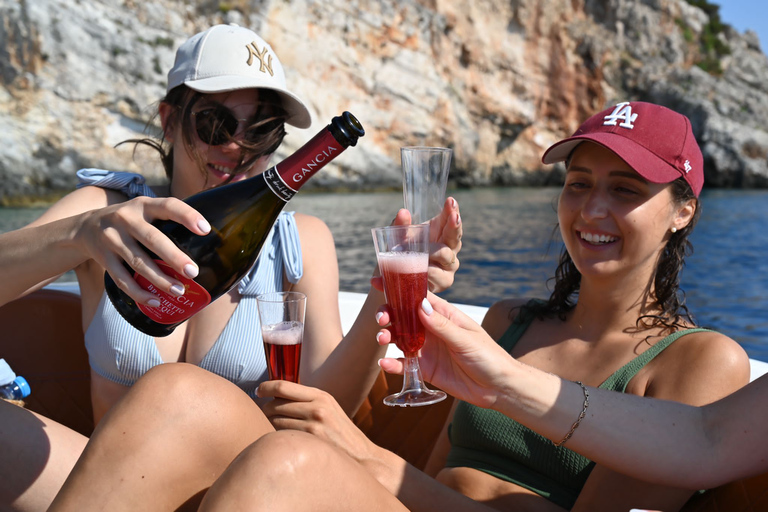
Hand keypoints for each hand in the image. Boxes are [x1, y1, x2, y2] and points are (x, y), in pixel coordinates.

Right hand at [75, 196, 209, 305]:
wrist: (84, 227)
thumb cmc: (129, 221)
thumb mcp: (144, 210)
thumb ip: (167, 219)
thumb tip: (206, 241)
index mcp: (143, 205)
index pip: (168, 206)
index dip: (187, 216)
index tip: (206, 230)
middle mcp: (126, 219)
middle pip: (152, 239)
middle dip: (174, 257)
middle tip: (193, 272)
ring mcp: (112, 239)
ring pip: (138, 262)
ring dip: (160, 280)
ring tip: (179, 291)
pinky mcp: (103, 258)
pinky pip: (122, 279)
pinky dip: (139, 293)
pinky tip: (155, 301)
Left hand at [258, 381, 378, 465]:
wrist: (361, 455)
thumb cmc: (340, 433)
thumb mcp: (329, 409)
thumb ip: (307, 400)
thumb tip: (276, 395)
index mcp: (321, 395)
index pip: (284, 386)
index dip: (266, 387)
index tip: (258, 391)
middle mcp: (317, 406)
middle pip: (275, 403)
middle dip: (265, 409)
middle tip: (264, 415)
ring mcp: (314, 424)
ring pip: (275, 420)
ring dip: (270, 424)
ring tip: (274, 429)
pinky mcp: (311, 440)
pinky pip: (282, 435)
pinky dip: (277, 436)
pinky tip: (282, 441)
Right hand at [376, 293, 512, 408]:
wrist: (498, 388)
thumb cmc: (489, 357)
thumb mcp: (466, 339)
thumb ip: (442, 325)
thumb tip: (420, 305)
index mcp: (444, 315)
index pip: (417, 296)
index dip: (398, 288)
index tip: (379, 281)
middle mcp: (432, 329)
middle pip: (403, 316)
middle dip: (389, 314)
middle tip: (382, 319)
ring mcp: (427, 349)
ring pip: (400, 338)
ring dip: (387, 335)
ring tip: (382, 338)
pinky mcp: (425, 369)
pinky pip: (404, 364)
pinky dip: (392, 363)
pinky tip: (384, 363)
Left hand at [382, 197, 461, 292]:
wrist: (394, 280)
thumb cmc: (402, 254)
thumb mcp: (398, 237)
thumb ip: (400, 225)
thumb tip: (403, 213)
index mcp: (441, 232)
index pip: (450, 218)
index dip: (452, 210)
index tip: (450, 201)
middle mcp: (449, 248)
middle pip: (455, 236)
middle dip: (454, 226)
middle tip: (454, 217)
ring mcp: (448, 266)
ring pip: (446, 256)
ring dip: (434, 251)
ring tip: (421, 249)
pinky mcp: (444, 282)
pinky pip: (438, 276)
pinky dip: (426, 273)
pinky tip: (420, 270)